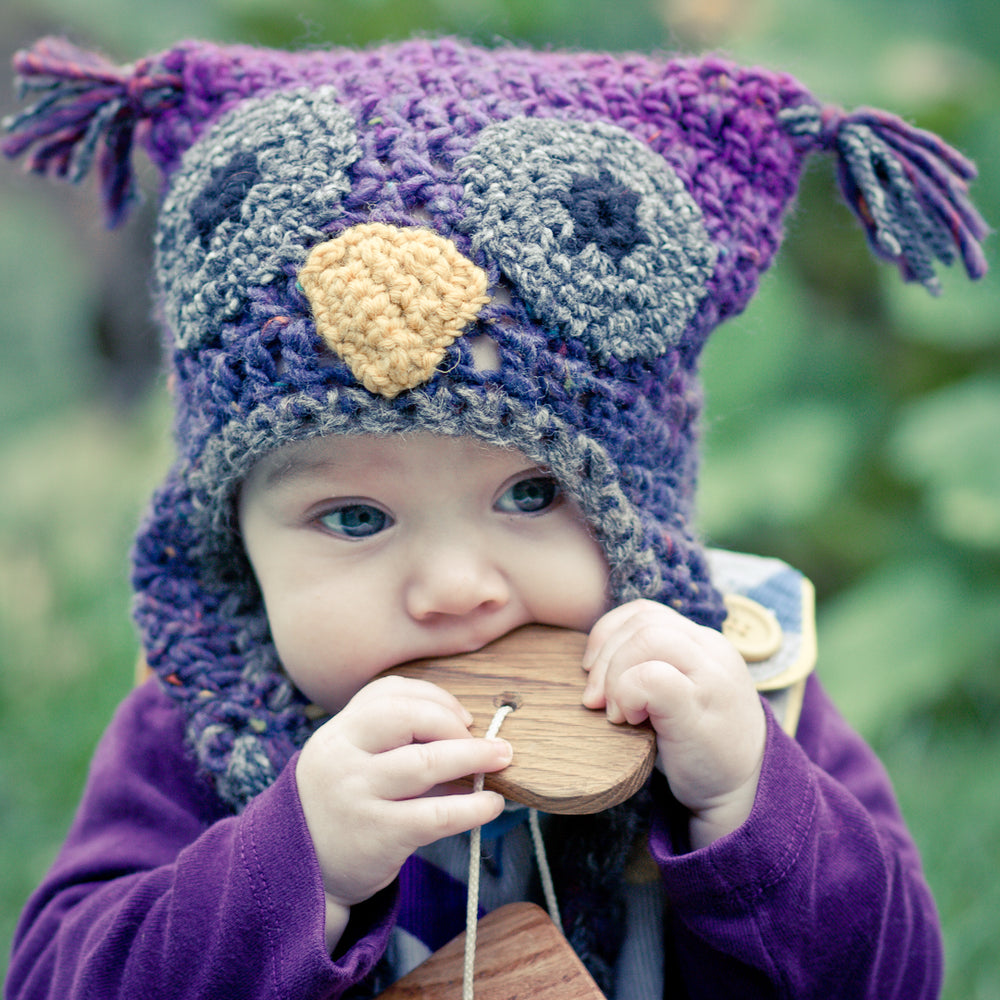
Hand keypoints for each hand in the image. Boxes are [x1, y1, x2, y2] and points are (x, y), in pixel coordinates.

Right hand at [295, 675, 510, 949]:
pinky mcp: (378, 836)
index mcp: (336, 732)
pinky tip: (491, 804)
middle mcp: (342, 758)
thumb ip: (389, 736)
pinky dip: (473, 807)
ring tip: (501, 759)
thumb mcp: (349, 759)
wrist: (302, 872)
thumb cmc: (343, 803)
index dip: (435, 698)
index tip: (463, 717)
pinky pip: (437, 815)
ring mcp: (358, 796)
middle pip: (406, 716)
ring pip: (425, 762)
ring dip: (473, 757)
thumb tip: (465, 729)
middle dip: (453, 722)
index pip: (388, 692)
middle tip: (487, 739)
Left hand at [581, 600, 765, 848]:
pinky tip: (628, 720)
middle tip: (594, 699)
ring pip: (648, 638)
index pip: (646, 612)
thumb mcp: (678, 693)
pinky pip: (651, 677)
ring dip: (615, 674)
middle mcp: (713, 651)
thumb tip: (593, 660)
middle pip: (643, 621)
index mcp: (704, 643)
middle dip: (604, 655)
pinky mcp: (701, 707)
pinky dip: (626, 693)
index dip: (609, 634)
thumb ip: (651, 665)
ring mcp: (711, 676)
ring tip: (614, 711)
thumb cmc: (698, 745)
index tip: (592, 670)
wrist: (743, 793)